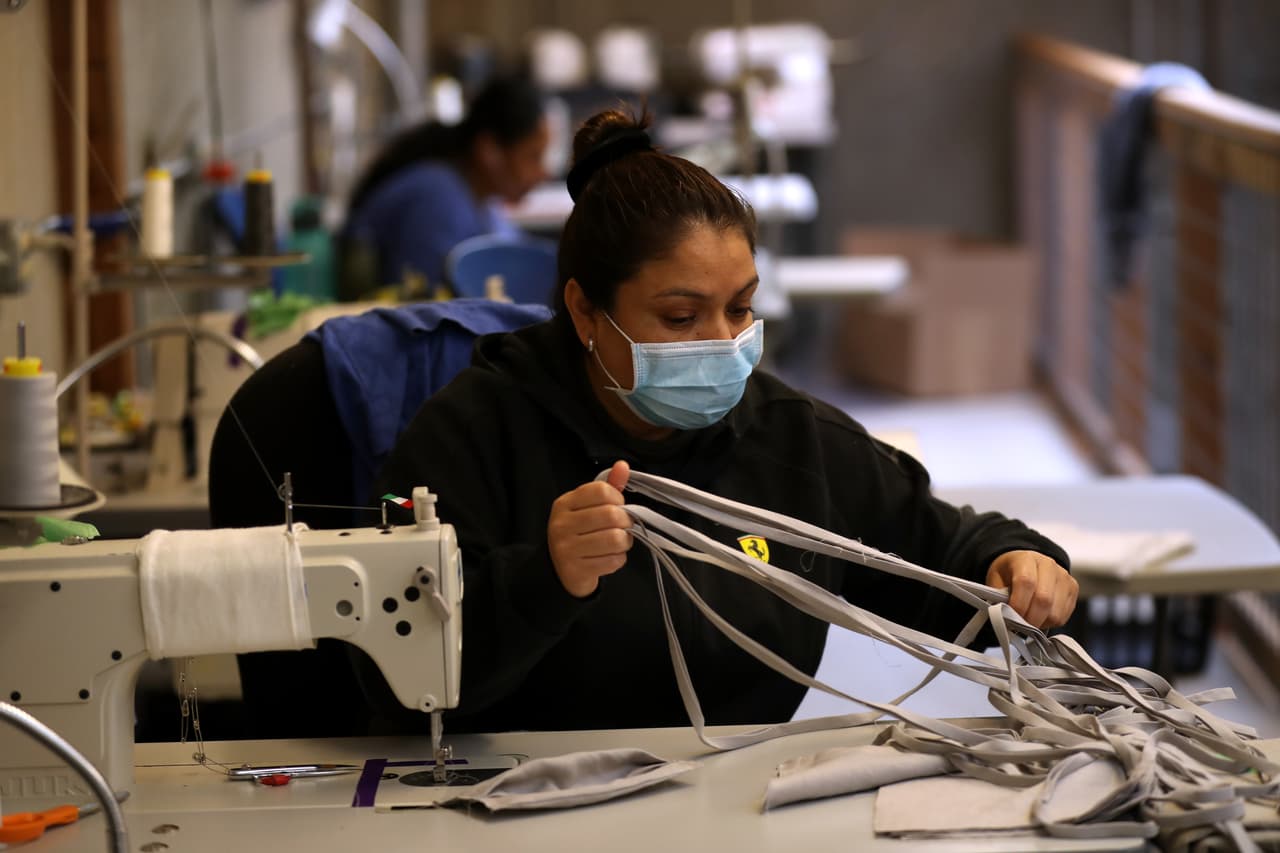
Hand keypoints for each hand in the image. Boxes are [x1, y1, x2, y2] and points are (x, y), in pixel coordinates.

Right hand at [547, 461, 632, 597]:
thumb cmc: (580, 532)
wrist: (560, 569)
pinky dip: (618, 559)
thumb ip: (608, 487)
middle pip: (611, 515)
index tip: (617, 506)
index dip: (618, 498)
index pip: (601, 491)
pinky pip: (613, 560)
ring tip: (619, 541)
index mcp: (565, 503)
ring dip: (625, 541)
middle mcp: (562, 524)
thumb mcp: (588, 506)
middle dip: (626, 522)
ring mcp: (566, 548)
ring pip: (615, 539)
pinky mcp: (576, 570)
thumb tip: (623, 466)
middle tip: (623, 526)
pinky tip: (610, 556)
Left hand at [985, 550, 1077, 629]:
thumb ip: (998, 597)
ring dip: (1040, 623)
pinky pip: (1063, 616)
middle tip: (1019, 626)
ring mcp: (1064, 577)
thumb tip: (1003, 616)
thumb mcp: (996, 580)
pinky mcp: (1073, 589)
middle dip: (1029, 619)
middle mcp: (1048, 565)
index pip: (1026, 582)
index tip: (1010, 618)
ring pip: (1056, 612)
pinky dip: (1050, 623)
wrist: (1024, 564)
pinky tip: (1040, 617)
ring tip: (1028, 621)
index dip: (1018, 604)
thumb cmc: (1008, 573)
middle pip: (1044, 599)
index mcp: (1026, 559)